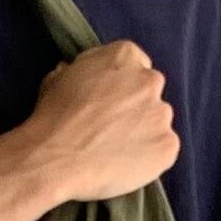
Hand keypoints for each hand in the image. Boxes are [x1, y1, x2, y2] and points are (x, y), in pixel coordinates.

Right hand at [17, 40, 181, 202]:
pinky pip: (164, 151)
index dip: (121, 86)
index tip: (109, 102)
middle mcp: (150, 80)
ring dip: (143, 132)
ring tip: (115, 151)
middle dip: (135, 107)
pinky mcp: (168, 147)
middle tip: (111, 129)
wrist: (54, 159)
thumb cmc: (52, 118)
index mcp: (125, 56)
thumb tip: (85, 78)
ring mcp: (162, 115)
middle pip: (149, 92)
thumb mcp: (59, 77)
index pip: (136, 65)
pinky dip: (150, 158)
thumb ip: (83, 71)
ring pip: (158, 122)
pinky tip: (124, 165)